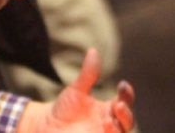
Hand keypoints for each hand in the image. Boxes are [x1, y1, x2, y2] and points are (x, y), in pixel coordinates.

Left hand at [16, 48, 135, 132]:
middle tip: (117, 105)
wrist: (46, 127)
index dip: (127, 93)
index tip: (122, 85)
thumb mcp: (76, 90)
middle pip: (128, 122)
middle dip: (126, 114)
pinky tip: (102, 131)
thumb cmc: (64, 108)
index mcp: (109, 109)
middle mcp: (109, 124)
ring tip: (106, 122)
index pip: (125, 101)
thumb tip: (93, 50)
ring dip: (117, 130)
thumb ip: (88, 73)